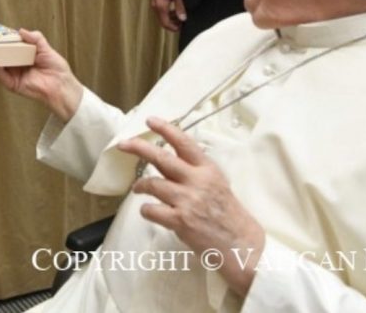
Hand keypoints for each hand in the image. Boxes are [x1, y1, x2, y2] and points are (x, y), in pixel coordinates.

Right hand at [0, 29, 83, 121]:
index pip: (12, 46)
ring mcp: (15, 74)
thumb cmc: (57, 69)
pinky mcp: (13, 84)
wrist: (60, 85)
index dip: (6, 40)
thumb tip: (21, 30)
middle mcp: (18, 64)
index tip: (0, 33)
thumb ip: (35, 38)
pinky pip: (2, 77)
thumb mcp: (46, 48)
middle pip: (3, 55)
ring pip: (0, 65)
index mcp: (25, 55)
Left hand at [119, 116, 264, 296]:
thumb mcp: (218, 183)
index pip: (184, 143)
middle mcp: (197, 181)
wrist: (242, 244)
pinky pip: (152, 210)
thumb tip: (170, 160)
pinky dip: (146, 209)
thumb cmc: (228, 213)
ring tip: (138, 188)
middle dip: (139, 148)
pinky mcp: (180, 221)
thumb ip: (196, 172)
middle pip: (161, 158)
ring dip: (141, 185)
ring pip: (153, 183)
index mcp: (208, 169)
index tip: (150, 120)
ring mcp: (188, 201)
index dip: (166, 129)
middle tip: (123, 144)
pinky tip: (148, 211)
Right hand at [150, 0, 185, 31]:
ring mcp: (155, 4)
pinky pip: (161, 11)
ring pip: (162, 17)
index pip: (166, 23)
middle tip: (182, 22)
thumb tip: (182, 18)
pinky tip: (174, 9)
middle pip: (163, 22)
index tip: (181, 27)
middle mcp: (156, 7)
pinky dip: (167, 13)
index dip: (173, 28)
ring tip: (180, 15)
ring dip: (170, 19)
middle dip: (172, 24)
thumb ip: (179, 7)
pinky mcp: (155, 0)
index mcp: (161, 7)